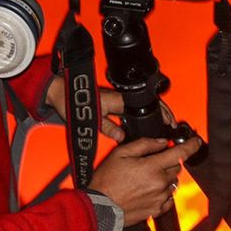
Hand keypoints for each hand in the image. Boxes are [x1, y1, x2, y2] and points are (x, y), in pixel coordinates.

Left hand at [45, 75, 175, 143]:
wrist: (60, 93)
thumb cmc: (74, 103)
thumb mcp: (94, 120)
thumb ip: (110, 129)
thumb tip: (123, 137)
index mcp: (120, 100)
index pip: (147, 104)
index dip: (161, 112)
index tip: (169, 122)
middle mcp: (120, 97)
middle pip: (147, 104)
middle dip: (160, 114)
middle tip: (169, 127)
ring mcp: (116, 99)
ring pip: (139, 106)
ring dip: (149, 114)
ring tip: (158, 127)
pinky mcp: (110, 101)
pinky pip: (129, 108)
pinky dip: (136, 115)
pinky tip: (139, 124)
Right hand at [88, 136, 202, 227]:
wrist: (100, 208)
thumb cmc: (107, 180)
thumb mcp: (121, 154)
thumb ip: (144, 145)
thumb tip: (162, 142)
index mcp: (152, 167)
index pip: (180, 154)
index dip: (191, 146)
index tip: (196, 142)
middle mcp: (159, 184)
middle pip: (177, 168)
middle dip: (169, 162)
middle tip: (153, 162)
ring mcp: (160, 198)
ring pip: (173, 183)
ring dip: (165, 178)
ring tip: (146, 179)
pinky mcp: (157, 210)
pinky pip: (169, 199)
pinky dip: (164, 193)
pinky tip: (149, 191)